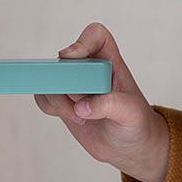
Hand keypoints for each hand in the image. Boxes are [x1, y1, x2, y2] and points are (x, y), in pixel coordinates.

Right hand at [36, 22, 169, 181]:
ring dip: (59, 99)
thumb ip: (110, 105)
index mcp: (110, 61)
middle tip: (76, 98)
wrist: (129, 145)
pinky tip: (72, 117)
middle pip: (65, 60)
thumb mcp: (132, 113)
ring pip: (50, 80)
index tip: (73, 57)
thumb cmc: (137, 122)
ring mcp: (74, 85)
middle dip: (65, 79)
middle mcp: (89, 68)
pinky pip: (44, 97)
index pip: (95, 36)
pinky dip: (51, 106)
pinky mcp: (63, 102)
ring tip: (79, 116)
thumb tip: (81, 107)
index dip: (82, 42)